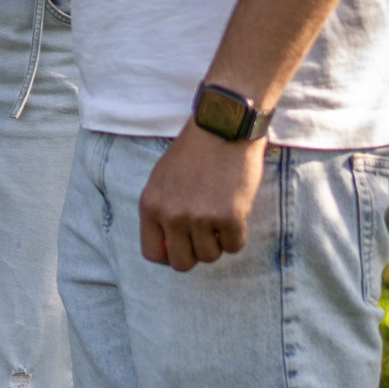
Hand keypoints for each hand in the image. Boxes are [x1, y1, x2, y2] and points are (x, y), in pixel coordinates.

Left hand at [138, 125, 266, 270]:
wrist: (223, 125)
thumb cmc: (195, 150)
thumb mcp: (162, 178)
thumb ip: (161, 210)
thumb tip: (167, 247)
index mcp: (150, 205)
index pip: (152, 253)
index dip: (170, 255)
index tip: (184, 246)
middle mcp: (171, 215)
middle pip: (182, 262)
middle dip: (196, 252)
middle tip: (208, 234)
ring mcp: (200, 217)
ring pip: (210, 256)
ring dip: (219, 241)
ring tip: (222, 215)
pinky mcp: (230, 217)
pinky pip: (234, 246)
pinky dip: (238, 234)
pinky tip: (237, 211)